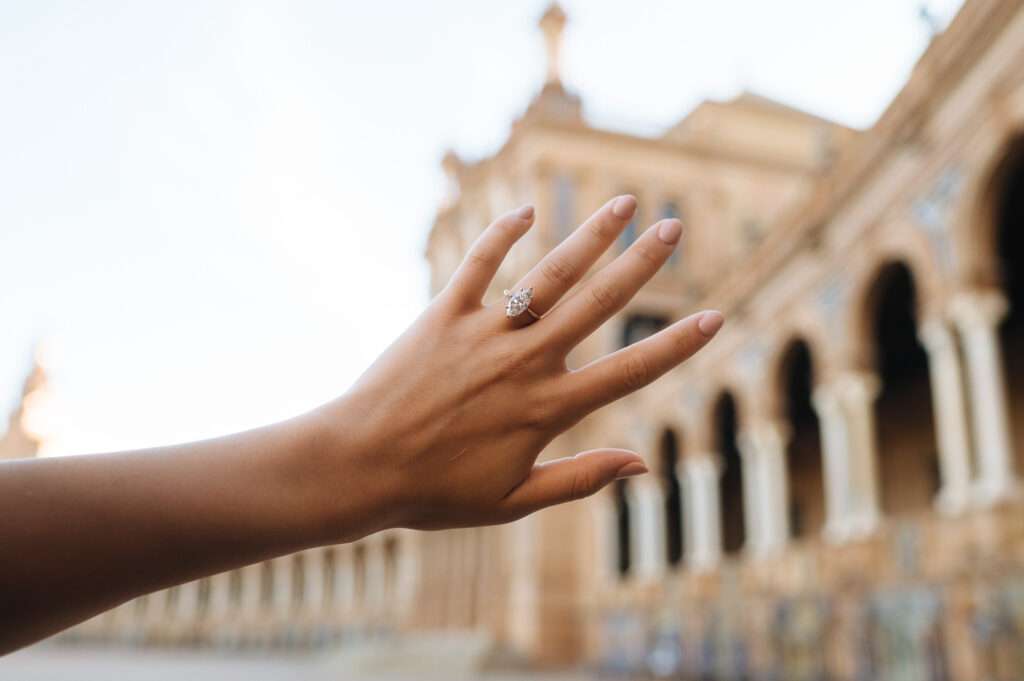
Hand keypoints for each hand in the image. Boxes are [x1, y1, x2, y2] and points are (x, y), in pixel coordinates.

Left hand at [317, 196, 722, 532]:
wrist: (356, 466)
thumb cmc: (434, 492)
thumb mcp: (513, 501)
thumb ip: (581, 479)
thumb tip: (643, 464)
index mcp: (547, 409)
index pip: (630, 371)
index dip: (678, 345)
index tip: (716, 317)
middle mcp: (524, 362)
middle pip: (597, 303)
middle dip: (642, 262)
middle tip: (675, 226)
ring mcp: (483, 333)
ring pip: (549, 275)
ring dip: (589, 236)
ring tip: (624, 202)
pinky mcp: (442, 315)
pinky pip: (478, 265)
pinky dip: (502, 235)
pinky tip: (528, 211)